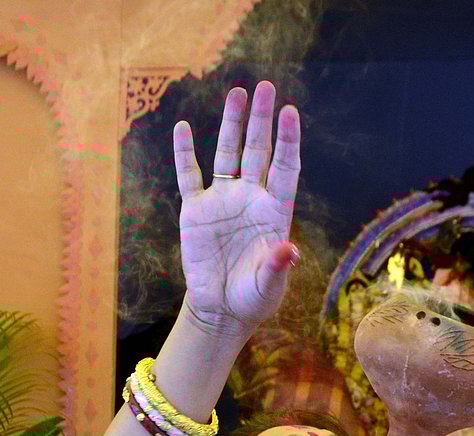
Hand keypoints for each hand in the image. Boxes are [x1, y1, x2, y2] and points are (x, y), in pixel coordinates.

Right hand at [173, 81, 301, 338]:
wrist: (221, 309)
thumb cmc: (253, 299)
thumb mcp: (268, 287)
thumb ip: (276, 267)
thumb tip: (289, 251)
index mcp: (274, 213)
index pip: (285, 169)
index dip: (288, 141)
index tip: (289, 112)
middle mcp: (251, 199)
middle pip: (258, 151)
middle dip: (261, 120)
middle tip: (264, 87)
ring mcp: (223, 201)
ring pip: (227, 154)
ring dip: (231, 125)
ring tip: (236, 92)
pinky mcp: (196, 210)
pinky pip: (189, 176)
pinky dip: (185, 153)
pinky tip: (184, 128)